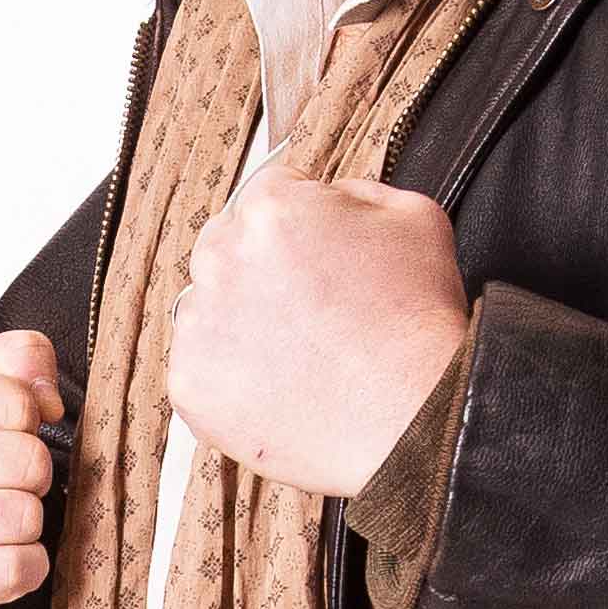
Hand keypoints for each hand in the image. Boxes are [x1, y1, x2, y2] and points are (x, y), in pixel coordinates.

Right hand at [0, 329, 61, 608]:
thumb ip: (19, 358)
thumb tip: (50, 402)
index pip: (16, 401)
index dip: (28, 424)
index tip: (2, 439)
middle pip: (27, 460)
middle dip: (34, 476)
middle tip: (5, 486)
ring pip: (24, 515)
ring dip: (29, 523)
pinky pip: (16, 568)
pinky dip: (27, 568)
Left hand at [167, 169, 470, 498]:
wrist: (412, 418)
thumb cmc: (418, 322)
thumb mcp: (413, 216)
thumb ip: (355, 190)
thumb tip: (326, 196)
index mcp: (270, 208)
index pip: (267, 194)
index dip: (301, 225)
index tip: (317, 256)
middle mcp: (221, 257)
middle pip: (228, 248)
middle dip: (263, 271)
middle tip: (310, 310)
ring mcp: (199, 324)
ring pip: (209, 309)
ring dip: (242, 322)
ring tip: (298, 353)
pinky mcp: (189, 384)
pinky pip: (201, 368)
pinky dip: (232, 377)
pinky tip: (279, 385)